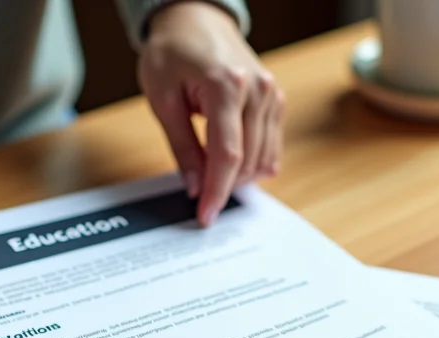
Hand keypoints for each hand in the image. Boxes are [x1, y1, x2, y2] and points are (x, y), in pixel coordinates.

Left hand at [139, 1, 284, 225]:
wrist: (195, 19)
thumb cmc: (173, 52)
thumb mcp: (163, 99)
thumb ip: (182, 146)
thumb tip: (194, 186)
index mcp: (227, 85)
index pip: (227, 155)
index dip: (216, 191)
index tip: (205, 216)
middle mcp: (258, 90)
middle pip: (248, 161)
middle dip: (225, 188)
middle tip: (201, 201)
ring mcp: (272, 95)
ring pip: (263, 158)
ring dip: (239, 178)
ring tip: (212, 180)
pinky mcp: (276, 100)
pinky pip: (271, 146)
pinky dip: (253, 163)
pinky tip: (232, 167)